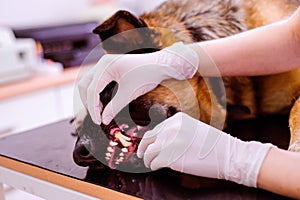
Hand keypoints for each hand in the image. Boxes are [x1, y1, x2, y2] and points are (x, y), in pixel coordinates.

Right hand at [78, 42, 198, 124]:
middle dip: (89, 102)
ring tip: (100, 112)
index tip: (98, 121)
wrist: (160, 65)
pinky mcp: (109, 68)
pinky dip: (96, 93)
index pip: (92, 89)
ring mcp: (105, 64)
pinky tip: (103, 103)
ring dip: (91, 98)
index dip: (93, 108)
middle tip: (97, 117)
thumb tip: (103, 120)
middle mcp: (102, 63)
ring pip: (89, 83)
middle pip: (85, 85)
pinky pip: (96, 82)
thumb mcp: (130, 93)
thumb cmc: (147, 75)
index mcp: (106, 65)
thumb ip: (115, 106)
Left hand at [137, 112, 274, 186]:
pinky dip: (154, 166)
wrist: (228, 155)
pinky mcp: (171, 158)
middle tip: (141, 155)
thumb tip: (161, 140)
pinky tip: (156, 167)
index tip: (147, 145)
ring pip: (149, 152)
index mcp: (176, 119)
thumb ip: (177, 131)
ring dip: (148, 159)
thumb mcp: (193, 128)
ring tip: (149, 163)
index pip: (155, 129)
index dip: (149, 139)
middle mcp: (171, 128)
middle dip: (143, 148)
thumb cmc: (214, 144)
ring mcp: (170, 142)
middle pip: (148, 139)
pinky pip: (155, 163)